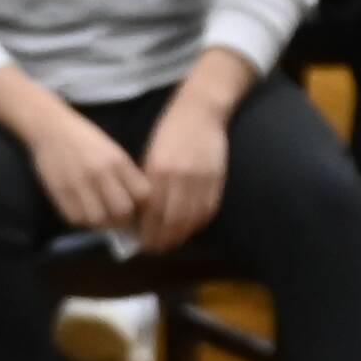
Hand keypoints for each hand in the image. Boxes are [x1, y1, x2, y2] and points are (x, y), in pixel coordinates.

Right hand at [20, 100, 152, 238]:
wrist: (51, 128)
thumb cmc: (86, 140)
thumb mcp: (113, 151)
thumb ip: (126, 175)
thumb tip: (139, 204)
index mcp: (117, 160)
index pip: (142, 194)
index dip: (143, 206)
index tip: (137, 208)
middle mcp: (100, 172)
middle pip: (122, 210)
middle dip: (124, 219)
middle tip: (120, 218)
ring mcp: (79, 183)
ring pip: (99, 219)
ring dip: (103, 223)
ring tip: (102, 218)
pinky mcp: (60, 191)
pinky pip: (77, 218)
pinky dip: (84, 221)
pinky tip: (86, 213)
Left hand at [133, 90, 235, 253]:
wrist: (201, 111)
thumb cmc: (170, 129)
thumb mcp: (151, 152)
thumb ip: (148, 181)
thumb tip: (142, 211)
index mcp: (159, 169)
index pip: (152, 211)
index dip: (148, 232)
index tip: (142, 243)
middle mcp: (180, 177)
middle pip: (172, 220)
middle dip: (163, 239)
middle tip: (155, 249)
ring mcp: (202, 179)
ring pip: (191, 219)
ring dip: (181, 236)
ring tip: (171, 244)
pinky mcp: (218, 179)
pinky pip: (208, 210)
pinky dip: (198, 224)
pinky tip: (190, 229)